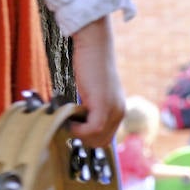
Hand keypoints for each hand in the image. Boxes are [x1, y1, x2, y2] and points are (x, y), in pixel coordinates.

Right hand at [67, 16, 124, 148]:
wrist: (94, 47)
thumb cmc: (89, 66)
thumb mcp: (92, 92)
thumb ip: (90, 107)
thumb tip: (76, 122)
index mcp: (118, 111)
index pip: (105, 139)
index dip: (88, 138)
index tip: (73, 127)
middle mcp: (120, 112)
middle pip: (101, 142)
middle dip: (83, 138)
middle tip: (69, 124)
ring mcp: (114, 110)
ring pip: (97, 139)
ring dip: (79, 134)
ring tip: (69, 119)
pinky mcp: (104, 105)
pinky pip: (93, 129)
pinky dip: (78, 129)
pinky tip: (70, 118)